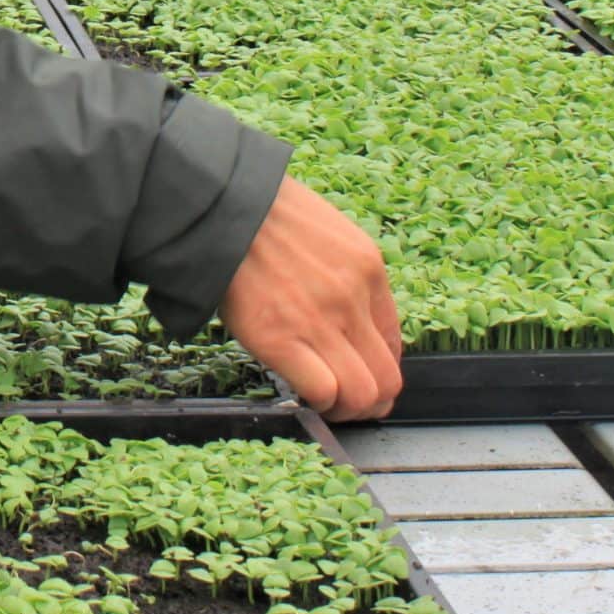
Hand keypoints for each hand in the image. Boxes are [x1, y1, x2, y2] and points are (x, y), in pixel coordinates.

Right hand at [218, 176, 402, 421]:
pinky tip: (302, 392)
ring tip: (327, 403)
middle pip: (388, 377)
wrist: (219, 205)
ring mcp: (319, 322)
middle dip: (373, 400)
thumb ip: (348, 274)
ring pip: (362, 394)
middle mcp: (353, 299)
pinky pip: (322, 392)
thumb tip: (352, 322)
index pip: (394, 341)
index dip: (378, 366)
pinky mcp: (279, 340)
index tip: (360, 371)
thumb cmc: (264, 214)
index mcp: (368, 268)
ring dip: (348, 408)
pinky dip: (318, 402)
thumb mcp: (329, 232)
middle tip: (350, 402)